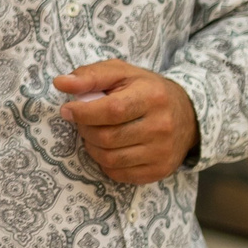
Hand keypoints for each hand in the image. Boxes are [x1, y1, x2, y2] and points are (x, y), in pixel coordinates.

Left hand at [53, 61, 197, 185]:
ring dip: (92, 147)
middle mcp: (161, 127)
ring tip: (94, 133)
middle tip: (83, 121)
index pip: (111, 111)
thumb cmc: (146, 90)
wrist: (187, 115)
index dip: (83, 113)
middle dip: (85, 129)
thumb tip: (60, 83)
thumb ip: (90, 75)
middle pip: (107, 137)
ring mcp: (162, 152)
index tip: (68, 110)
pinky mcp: (159, 170)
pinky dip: (105, 163)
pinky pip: (118, 174)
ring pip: (110, 159)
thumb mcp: (122, 73)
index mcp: (152, 97)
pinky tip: (108, 148)